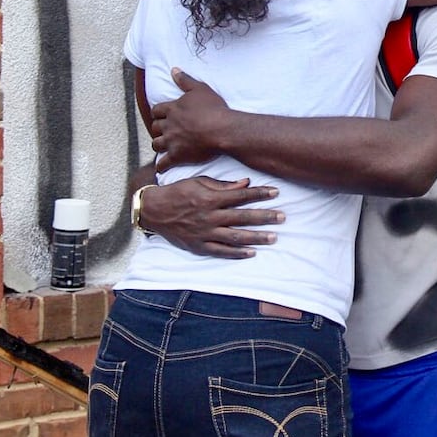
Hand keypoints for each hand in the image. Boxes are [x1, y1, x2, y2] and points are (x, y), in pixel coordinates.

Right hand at [138, 177, 284, 258]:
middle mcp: (208, 217)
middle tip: (283, 217)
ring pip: (234, 237)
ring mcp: (203, 233)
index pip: (240, 196)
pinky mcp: (198, 246)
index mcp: (210, 198)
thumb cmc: (178, 192)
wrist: (153, 210)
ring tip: (274, 237)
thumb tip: (246, 183)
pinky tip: (252, 253)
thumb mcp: (199, 182)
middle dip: (264, 217)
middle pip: (242, 218)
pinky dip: (237, 253)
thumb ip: (223, 185)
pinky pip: (220, 252)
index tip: (276, 192)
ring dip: (256, 237)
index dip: (259, 194)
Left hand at [150, 68, 229, 170]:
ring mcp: (172, 141)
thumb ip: (185, 80)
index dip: (159, 113)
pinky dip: (161, 165)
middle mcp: (169, 125)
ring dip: (159, 144)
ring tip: (163, 146)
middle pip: (155, 127)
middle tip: (163, 130)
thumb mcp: (200, 89)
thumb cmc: (214, 108)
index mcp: (173, 109)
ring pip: (157, 144)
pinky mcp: (177, 155)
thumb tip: (174, 70)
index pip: (157, 110)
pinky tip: (162, 167)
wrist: (222, 129)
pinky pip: (163, 163)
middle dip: (158, 129)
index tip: (162, 115)